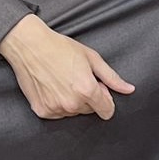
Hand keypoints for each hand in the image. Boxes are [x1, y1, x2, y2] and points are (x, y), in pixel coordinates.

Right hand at [0, 14, 134, 119]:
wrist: (30, 46)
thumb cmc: (61, 48)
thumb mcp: (91, 58)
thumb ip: (111, 77)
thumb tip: (129, 89)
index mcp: (86, 90)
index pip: (107, 111)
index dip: (107, 99)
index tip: (100, 88)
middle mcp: (71, 104)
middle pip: (90, 110)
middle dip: (89, 97)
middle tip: (78, 78)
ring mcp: (55, 109)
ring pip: (74, 112)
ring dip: (73, 101)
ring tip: (64, 80)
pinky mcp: (42, 111)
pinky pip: (58, 113)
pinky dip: (58, 103)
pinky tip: (53, 86)